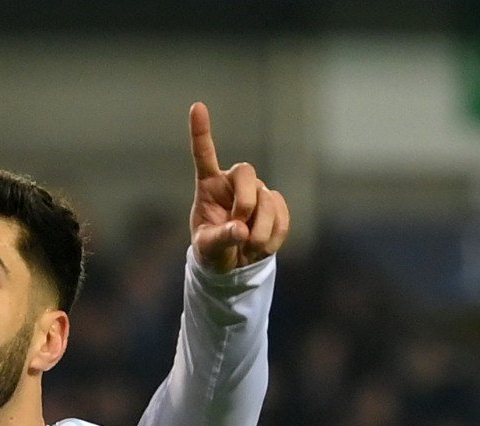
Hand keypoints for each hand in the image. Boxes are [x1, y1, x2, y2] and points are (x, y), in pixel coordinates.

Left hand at [188, 102, 289, 272]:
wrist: (234, 264)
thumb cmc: (212, 251)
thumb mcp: (207, 249)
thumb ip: (220, 239)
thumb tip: (241, 230)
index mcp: (208, 186)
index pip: (204, 155)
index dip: (201, 132)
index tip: (197, 107)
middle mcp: (234, 183)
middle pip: (246, 172)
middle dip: (246, 202)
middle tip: (240, 228)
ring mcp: (258, 192)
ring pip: (268, 201)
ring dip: (260, 231)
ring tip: (247, 246)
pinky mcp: (277, 206)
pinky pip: (282, 218)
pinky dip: (273, 237)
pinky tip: (261, 245)